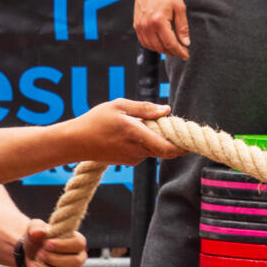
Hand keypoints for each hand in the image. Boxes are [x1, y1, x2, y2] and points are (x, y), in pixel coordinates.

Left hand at [19, 218, 87, 266]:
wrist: (30, 254)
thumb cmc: (37, 239)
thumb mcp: (34, 230)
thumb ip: (35, 228)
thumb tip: (39, 233)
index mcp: (76, 241)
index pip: (79, 244)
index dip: (64, 245)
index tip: (46, 244)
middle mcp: (79, 257)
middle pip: (75, 262)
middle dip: (55, 259)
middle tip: (39, 254)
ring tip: (33, 266)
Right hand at [69, 98, 183, 163]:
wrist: (74, 142)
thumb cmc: (95, 121)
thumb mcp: (119, 106)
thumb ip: (144, 108)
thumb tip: (167, 110)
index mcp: (137, 136)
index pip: (169, 148)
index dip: (183, 146)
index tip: (192, 139)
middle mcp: (138, 151)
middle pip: (165, 148)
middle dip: (171, 137)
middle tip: (167, 121)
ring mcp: (133, 159)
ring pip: (154, 148)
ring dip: (155, 137)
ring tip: (139, 122)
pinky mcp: (128, 161)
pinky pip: (144, 151)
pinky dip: (144, 141)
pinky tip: (129, 131)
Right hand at [133, 0, 190, 58]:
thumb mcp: (179, 8)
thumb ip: (182, 27)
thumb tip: (185, 43)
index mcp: (159, 21)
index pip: (170, 44)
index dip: (179, 52)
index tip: (186, 55)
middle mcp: (147, 26)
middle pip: (161, 47)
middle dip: (173, 52)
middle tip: (182, 51)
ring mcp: (140, 26)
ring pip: (151, 47)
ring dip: (163, 50)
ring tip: (173, 47)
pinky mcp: (136, 25)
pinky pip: (144, 41)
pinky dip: (153, 45)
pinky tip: (161, 42)